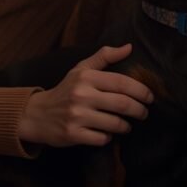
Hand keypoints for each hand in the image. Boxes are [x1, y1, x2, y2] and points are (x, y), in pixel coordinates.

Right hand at [17, 44, 153, 147]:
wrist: (38, 114)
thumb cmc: (65, 90)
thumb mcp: (81, 69)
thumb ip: (105, 56)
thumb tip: (129, 47)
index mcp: (86, 77)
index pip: (121, 82)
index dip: (141, 90)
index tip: (149, 97)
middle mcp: (81, 95)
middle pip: (122, 104)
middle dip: (139, 110)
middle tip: (143, 113)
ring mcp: (77, 116)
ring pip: (115, 124)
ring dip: (126, 126)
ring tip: (126, 124)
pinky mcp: (74, 134)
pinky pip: (102, 138)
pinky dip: (109, 137)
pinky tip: (107, 133)